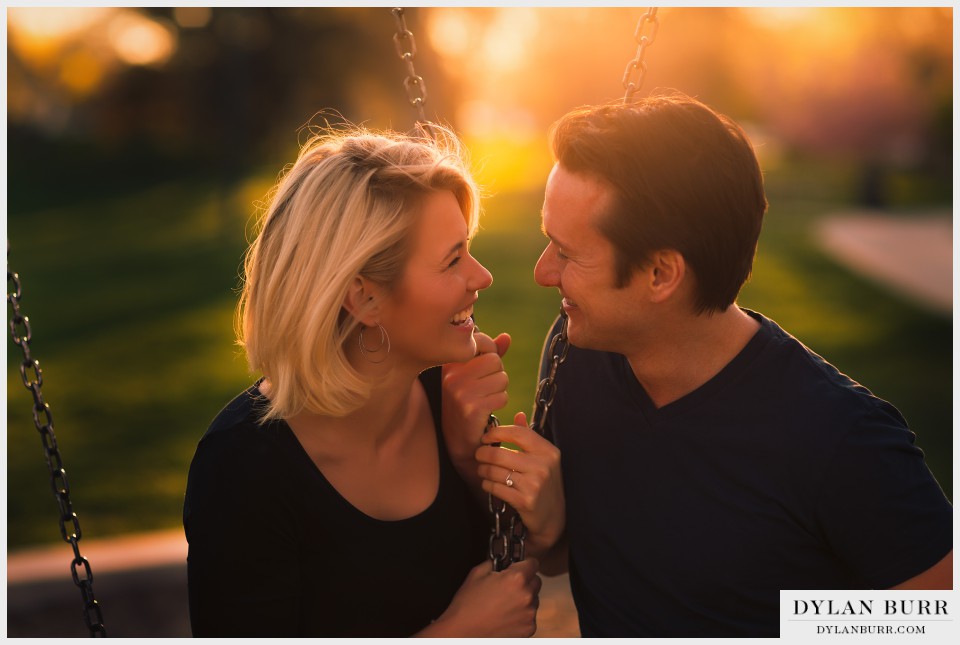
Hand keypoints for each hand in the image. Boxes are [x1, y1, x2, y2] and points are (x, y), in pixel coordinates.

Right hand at [421, 558, 541, 636]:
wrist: (462, 633)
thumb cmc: (467, 605)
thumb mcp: (477, 574)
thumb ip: (495, 562)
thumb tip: (504, 560)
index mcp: (516, 579)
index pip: (533, 563)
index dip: (524, 564)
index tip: (518, 567)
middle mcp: (527, 596)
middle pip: (536, 581)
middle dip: (525, 581)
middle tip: (507, 586)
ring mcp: (529, 614)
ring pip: (534, 599)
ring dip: (524, 598)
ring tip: (503, 604)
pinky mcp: (529, 628)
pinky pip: (530, 615)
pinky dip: (522, 614)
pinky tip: (505, 615)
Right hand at [441, 331, 510, 463]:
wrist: (457, 439)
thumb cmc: (467, 402)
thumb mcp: (473, 375)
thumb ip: (489, 354)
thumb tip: (506, 337)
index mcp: (450, 363)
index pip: (481, 341)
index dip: (491, 353)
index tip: (484, 368)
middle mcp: (452, 375)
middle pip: (495, 360)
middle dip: (498, 373)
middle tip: (485, 387)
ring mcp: (461, 392)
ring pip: (502, 378)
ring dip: (500, 390)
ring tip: (485, 398)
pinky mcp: (472, 408)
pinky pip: (502, 397)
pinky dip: (499, 403)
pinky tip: (486, 410)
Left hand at [476, 412, 565, 558]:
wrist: (554, 517)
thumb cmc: (545, 483)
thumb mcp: (543, 458)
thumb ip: (529, 437)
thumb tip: (518, 414)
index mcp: (548, 451)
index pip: (517, 433)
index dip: (497, 432)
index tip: (486, 437)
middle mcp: (543, 465)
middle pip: (500, 453)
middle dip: (483, 454)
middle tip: (478, 456)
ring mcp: (535, 484)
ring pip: (495, 471)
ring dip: (482, 470)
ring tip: (482, 470)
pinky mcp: (525, 501)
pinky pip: (495, 488)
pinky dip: (487, 484)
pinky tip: (488, 483)